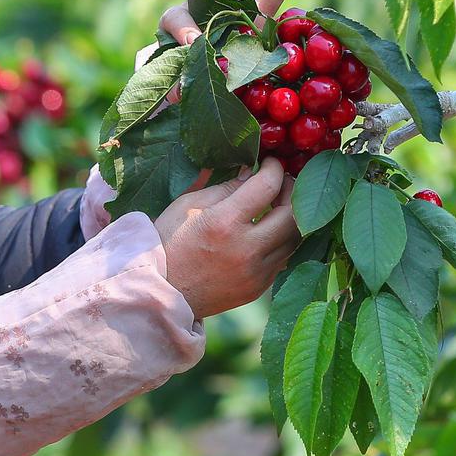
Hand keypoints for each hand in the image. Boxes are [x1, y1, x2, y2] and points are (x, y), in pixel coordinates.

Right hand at [153, 160, 300, 319]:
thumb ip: (226, 187)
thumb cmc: (169, 241)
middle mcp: (246, 249)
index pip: (268, 185)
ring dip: (290, 218)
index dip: (274, 168)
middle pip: (293, 213)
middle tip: (280, 184)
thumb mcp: (189, 205)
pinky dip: (280, 241)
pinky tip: (266, 233)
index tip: (271, 164)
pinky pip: (283, 259)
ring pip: (294, 238)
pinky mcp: (258, 288)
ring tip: (277, 207)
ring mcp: (255, 273)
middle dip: (291, 192)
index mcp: (224, 222)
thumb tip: (253, 172)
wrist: (160, 292)